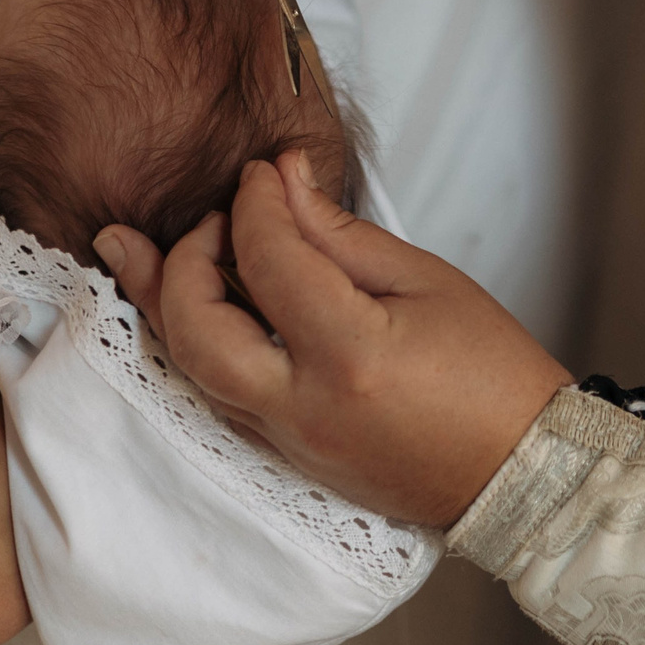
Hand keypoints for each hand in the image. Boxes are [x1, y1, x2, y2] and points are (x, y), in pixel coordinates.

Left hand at [96, 151, 571, 526]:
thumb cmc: (493, 377)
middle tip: (217, 218)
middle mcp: (302, 407)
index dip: (257, 204)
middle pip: (197, 329)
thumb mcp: (427, 283)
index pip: (269, 261)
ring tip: (127, 247)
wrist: (517, 472)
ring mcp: (285, 441)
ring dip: (161, 302)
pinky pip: (213, 394)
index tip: (264, 172)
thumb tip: (286, 183)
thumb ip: (341, 235)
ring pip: (188, 369)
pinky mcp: (283, 456)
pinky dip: (191, 343)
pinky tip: (179, 305)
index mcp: (348, 356)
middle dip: (185, 260)